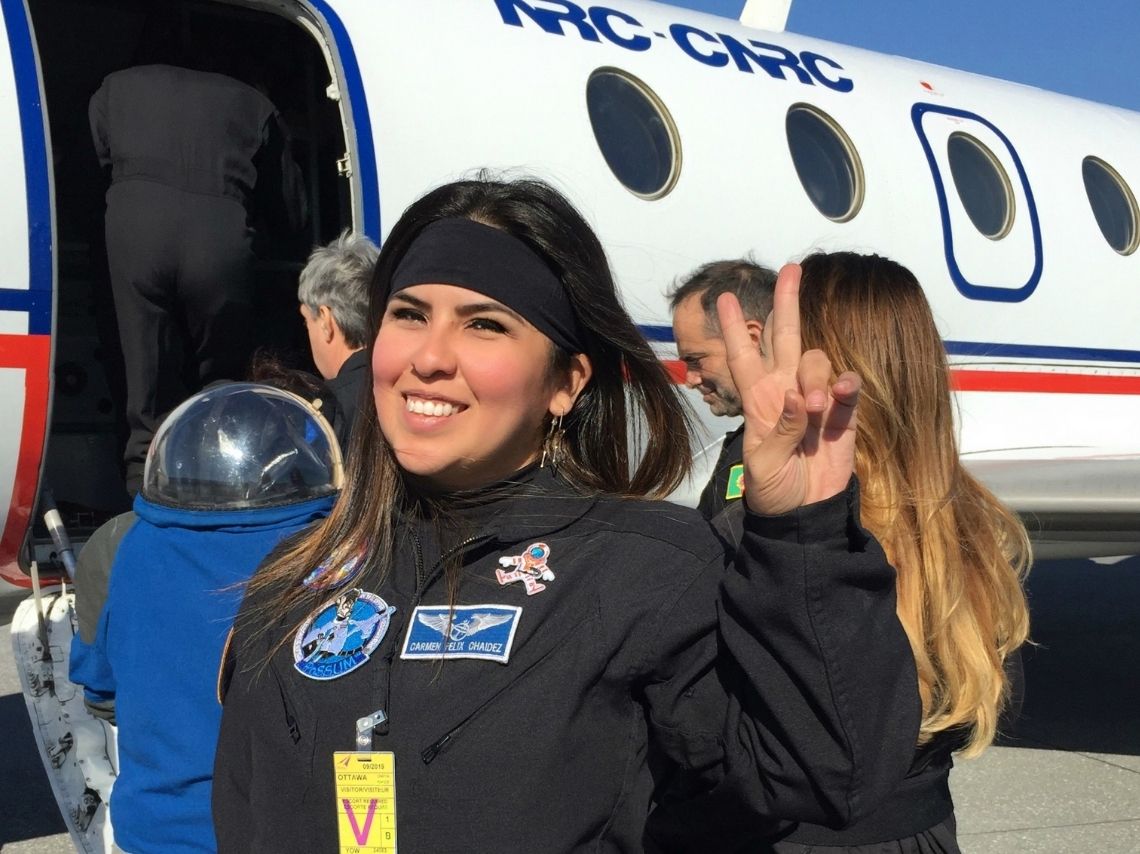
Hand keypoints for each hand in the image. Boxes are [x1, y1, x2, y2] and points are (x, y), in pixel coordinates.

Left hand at [717, 263, 859, 514]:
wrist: (804, 513)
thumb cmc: (773, 489)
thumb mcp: (764, 465)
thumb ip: (779, 430)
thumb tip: (798, 397)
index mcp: (758, 400)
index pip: (743, 356)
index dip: (735, 328)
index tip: (725, 297)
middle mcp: (785, 391)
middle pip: (787, 337)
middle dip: (788, 302)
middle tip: (792, 269)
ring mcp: (816, 399)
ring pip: (817, 360)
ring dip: (816, 375)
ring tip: (813, 408)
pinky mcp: (844, 414)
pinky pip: (847, 386)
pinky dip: (846, 385)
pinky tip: (842, 393)